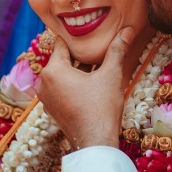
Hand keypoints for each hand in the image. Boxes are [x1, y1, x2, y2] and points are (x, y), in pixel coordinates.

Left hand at [37, 28, 134, 149]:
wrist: (95, 142)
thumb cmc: (101, 107)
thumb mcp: (111, 75)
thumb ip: (117, 50)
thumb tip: (127, 29)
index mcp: (53, 70)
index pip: (62, 44)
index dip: (77, 37)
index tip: (89, 32)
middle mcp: (44, 83)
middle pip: (63, 59)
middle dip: (80, 54)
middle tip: (98, 45)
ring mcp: (46, 98)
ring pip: (63, 75)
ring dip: (79, 69)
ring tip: (99, 64)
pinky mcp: (53, 109)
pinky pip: (63, 89)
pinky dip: (75, 84)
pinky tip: (93, 83)